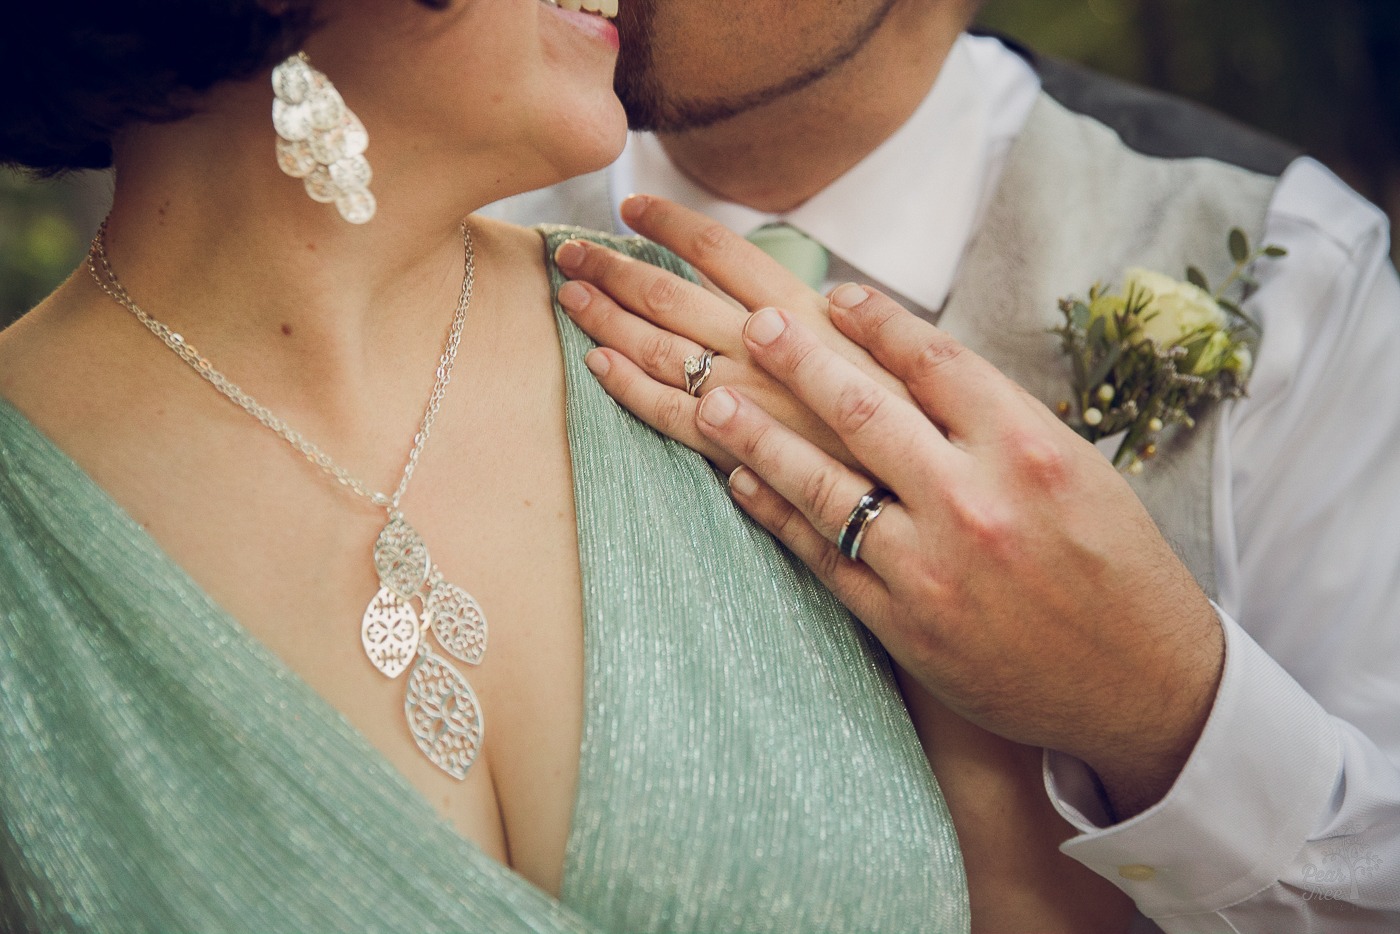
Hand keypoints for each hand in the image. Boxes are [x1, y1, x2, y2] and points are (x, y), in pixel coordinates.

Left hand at [552, 194, 911, 474]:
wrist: (929, 489)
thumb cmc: (919, 419)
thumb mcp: (893, 350)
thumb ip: (847, 322)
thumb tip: (823, 296)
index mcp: (802, 312)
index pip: (721, 251)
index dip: (670, 223)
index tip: (632, 205)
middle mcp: (764, 346)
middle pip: (670, 294)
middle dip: (615, 267)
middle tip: (570, 249)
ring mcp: (743, 398)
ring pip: (656, 348)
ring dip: (606, 318)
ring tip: (569, 294)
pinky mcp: (734, 448)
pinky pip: (664, 413)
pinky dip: (626, 386)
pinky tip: (595, 364)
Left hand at [692, 288, 1223, 818]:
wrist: (1142, 685)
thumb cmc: (1117, 566)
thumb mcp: (1079, 471)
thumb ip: (998, 422)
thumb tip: (913, 366)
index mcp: (1029, 448)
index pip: (934, 360)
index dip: (875, 321)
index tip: (834, 296)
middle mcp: (976, 501)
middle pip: (864, 411)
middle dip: (798, 360)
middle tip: (754, 324)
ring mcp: (933, 567)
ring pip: (824, 486)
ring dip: (758, 439)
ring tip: (710, 402)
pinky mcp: (904, 625)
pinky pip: (823, 558)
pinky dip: (777, 516)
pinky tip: (741, 485)